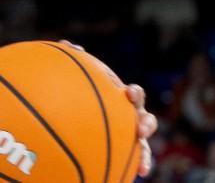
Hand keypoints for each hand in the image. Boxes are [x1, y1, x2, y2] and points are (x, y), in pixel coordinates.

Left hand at [61, 41, 155, 177]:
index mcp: (122, 98)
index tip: (128, 94)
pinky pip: (130, 161)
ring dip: (144, 152)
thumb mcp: (80, 78)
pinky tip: (137, 175)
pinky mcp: (124, 151)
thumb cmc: (83, 92)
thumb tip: (68, 45)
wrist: (80, 113)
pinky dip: (136, 166)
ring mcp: (129, 134)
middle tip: (140, 128)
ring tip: (142, 165)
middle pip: (144, 119)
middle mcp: (130, 116)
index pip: (134, 95)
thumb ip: (75, 63)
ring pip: (142, 144)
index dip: (134, 94)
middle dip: (146, 123)